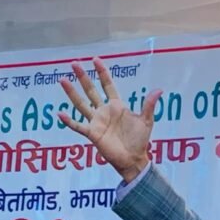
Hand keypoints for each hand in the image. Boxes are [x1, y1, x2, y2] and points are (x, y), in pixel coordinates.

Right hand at [58, 58, 161, 182]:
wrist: (133, 159)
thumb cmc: (139, 140)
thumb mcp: (146, 121)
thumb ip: (149, 105)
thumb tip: (159, 90)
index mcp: (117, 106)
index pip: (108, 85)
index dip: (102, 72)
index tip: (95, 60)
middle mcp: (104, 111)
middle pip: (91, 90)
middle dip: (83, 77)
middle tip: (74, 63)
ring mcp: (96, 122)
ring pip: (81, 104)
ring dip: (72, 93)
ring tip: (63, 80)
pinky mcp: (92, 134)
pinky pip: (78, 126)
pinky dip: (69, 121)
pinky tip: (60, 113)